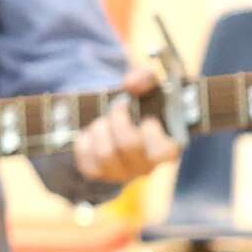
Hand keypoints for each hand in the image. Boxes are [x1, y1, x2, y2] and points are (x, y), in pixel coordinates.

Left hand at [73, 62, 179, 184]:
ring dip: (101, 128)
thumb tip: (131, 84)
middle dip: (119, 120)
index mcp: (167, 148)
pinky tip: (91, 131)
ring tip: (103, 119)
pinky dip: (84, 140)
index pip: (165, 151)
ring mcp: (121, 173)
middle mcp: (146, 165)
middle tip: (118, 106)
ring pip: (105, 154)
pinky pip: (85, 159)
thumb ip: (145, 78)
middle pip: (129, 146)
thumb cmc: (141, 103)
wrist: (117, 120)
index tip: (147, 117)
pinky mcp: (98, 173)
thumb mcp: (148, 85)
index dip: (152, 131)